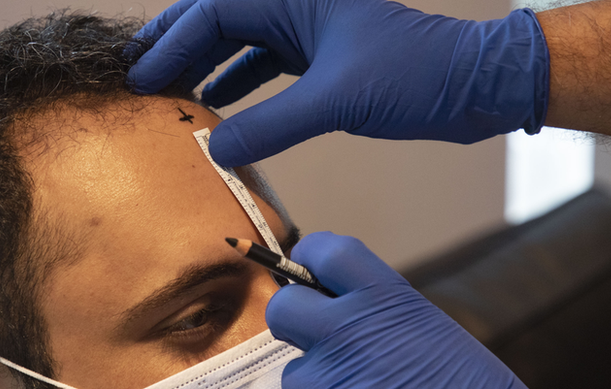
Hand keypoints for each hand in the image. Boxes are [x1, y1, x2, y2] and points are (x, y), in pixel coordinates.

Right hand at [129, 0, 550, 166]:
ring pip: (240, 41)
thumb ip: (270, 126)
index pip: (215, 11)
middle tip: (136, 75)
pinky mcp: (322, 56)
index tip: (138, 77)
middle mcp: (297, 2)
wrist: (473, 86)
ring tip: (166, 93)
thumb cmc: (416, 76)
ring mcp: (309, 27)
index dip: (172, 44)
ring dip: (203, 66)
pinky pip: (265, 64)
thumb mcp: (337, 100)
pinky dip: (237, 84)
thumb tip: (213, 151)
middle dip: (177, 45)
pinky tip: (214, 105)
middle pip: (219, 17)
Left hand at [265, 232, 586, 388]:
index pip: (327, 252)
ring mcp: (330, 384)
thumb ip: (388, 322)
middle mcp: (351, 334)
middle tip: (321, 347)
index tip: (311, 275)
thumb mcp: (440, 339)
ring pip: (293, 376)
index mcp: (389, 302)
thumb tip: (351, 317)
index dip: (312, 262)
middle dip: (293, 325)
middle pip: (283, 308)